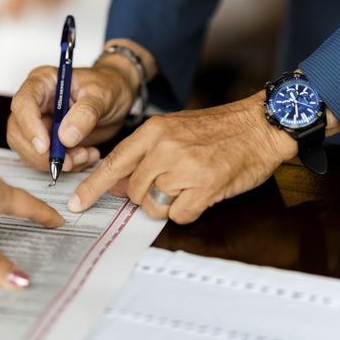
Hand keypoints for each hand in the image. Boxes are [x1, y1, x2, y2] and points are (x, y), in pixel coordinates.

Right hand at [6, 61, 137, 172]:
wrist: (118, 97)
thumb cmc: (108, 86)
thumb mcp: (102, 95)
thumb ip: (85, 113)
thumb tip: (65, 137)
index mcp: (42, 82)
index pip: (23, 103)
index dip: (29, 127)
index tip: (45, 147)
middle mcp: (35, 103)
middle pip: (18, 133)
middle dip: (42, 153)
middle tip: (70, 160)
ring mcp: (39, 124)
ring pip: (29, 151)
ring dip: (56, 162)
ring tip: (85, 155)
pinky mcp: (48, 142)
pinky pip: (46, 161)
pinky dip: (67, 165)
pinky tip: (86, 156)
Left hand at [68, 92, 298, 223]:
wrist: (262, 125)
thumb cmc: (219, 130)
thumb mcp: (175, 130)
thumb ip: (145, 155)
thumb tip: (120, 184)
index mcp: (154, 131)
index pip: (114, 163)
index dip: (93, 187)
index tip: (77, 204)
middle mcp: (165, 147)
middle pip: (135, 193)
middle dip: (148, 196)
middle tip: (171, 184)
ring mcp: (186, 167)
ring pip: (155, 206)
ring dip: (169, 204)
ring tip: (190, 186)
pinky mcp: (206, 186)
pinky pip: (180, 215)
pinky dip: (189, 210)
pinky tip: (202, 193)